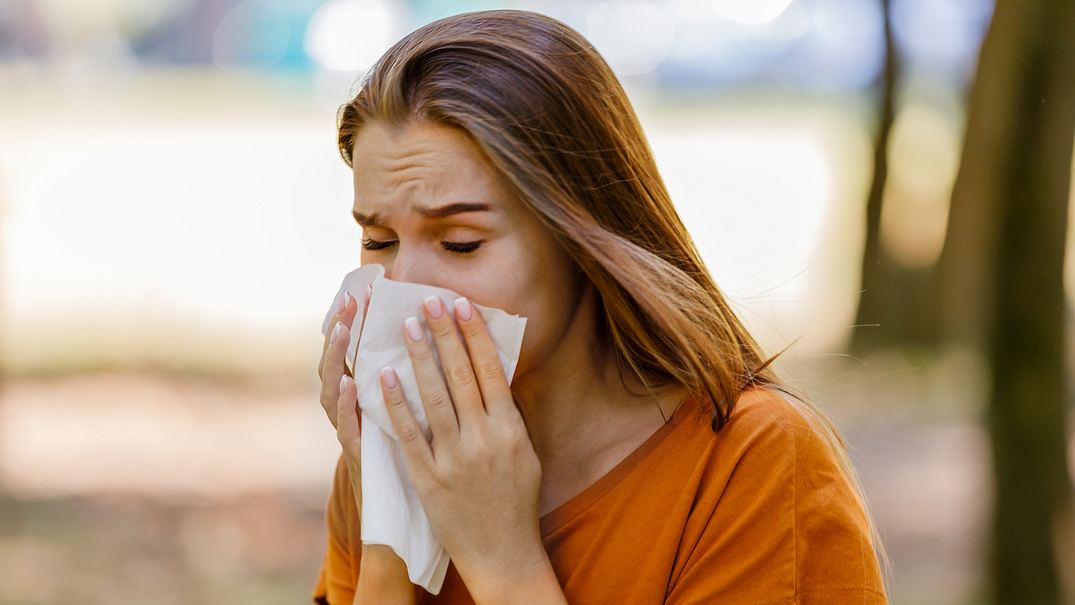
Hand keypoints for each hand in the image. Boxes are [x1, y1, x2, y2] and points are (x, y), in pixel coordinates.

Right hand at [319, 284, 415, 602]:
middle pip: (342, 363)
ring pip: (336, 391)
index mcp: (368, 398)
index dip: (359, 320)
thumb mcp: (416, 419)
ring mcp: (353, 435)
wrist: (404, 523)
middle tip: (349, 298)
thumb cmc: (418, 465)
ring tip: (341, 328)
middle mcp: (354, 413)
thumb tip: (442, 336)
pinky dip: (347, 408)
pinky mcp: (360, 460)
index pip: (359, 350)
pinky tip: (351, 384)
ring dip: (340, 358)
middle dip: (344, 329)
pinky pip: (349, 431)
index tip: (365, 285)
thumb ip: (420, 384)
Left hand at [379, 295, 549, 596]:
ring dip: (420, 358)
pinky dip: (396, 404)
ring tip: (407, 326)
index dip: (475, 334)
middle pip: (462, 376)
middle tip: (429, 301)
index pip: (491, 371)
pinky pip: (410, 434)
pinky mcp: (428, 478)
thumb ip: (508, 414)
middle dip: (444, 335)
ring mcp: (454, 459)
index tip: (462, 305)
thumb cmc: (516, 500)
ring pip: (434, 398)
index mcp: (511, 429)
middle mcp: (484, 439)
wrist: (503, 553)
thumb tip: (493, 372)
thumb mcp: (525, 452)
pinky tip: (384, 377)